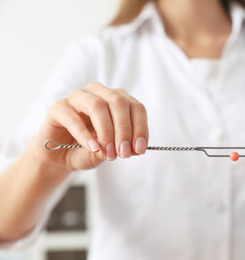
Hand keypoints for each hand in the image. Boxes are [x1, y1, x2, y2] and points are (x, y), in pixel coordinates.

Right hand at [33, 82, 148, 170]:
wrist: (61, 156)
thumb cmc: (89, 149)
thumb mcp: (110, 151)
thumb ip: (122, 147)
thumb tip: (136, 148)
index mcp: (117, 99)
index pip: (135, 107)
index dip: (140, 128)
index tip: (140, 149)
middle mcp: (99, 93)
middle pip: (118, 103)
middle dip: (124, 130)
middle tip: (124, 152)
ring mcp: (78, 97)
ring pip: (97, 105)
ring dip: (106, 131)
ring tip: (109, 152)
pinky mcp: (59, 107)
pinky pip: (73, 118)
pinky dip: (85, 135)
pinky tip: (92, 148)